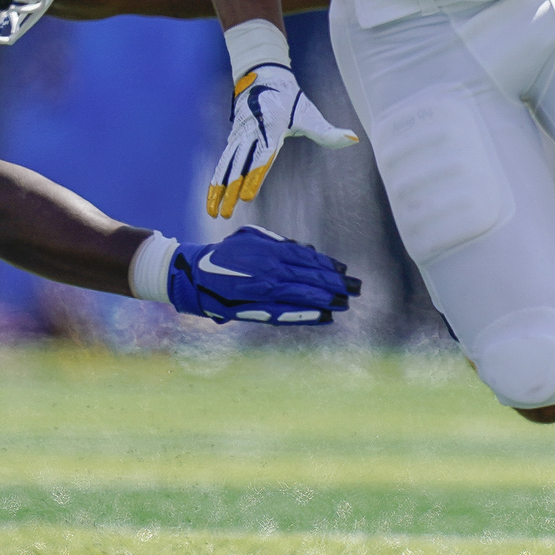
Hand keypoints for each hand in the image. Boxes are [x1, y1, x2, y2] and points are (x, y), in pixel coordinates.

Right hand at [166, 225, 361, 323]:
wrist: (197, 275)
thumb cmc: (226, 253)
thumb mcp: (252, 238)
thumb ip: (279, 243)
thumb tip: (307, 250)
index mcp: (272, 251)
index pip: (309, 258)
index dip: (329, 266)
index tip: (345, 271)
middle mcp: (272, 270)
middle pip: (312, 277)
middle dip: (336, 283)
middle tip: (357, 289)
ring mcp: (266, 291)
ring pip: (305, 295)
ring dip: (328, 299)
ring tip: (345, 303)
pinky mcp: (259, 309)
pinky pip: (290, 313)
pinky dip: (309, 315)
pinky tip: (325, 317)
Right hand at [206, 61, 358, 217]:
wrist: (263, 76)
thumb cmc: (289, 98)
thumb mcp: (308, 113)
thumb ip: (327, 132)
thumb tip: (352, 139)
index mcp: (270, 129)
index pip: (261, 158)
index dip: (253, 178)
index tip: (246, 197)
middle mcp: (251, 133)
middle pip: (238, 167)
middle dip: (231, 192)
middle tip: (225, 214)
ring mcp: (239, 136)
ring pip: (226, 166)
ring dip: (218, 190)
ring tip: (213, 212)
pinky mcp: (233, 138)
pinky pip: (223, 161)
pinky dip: (215, 179)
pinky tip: (212, 196)